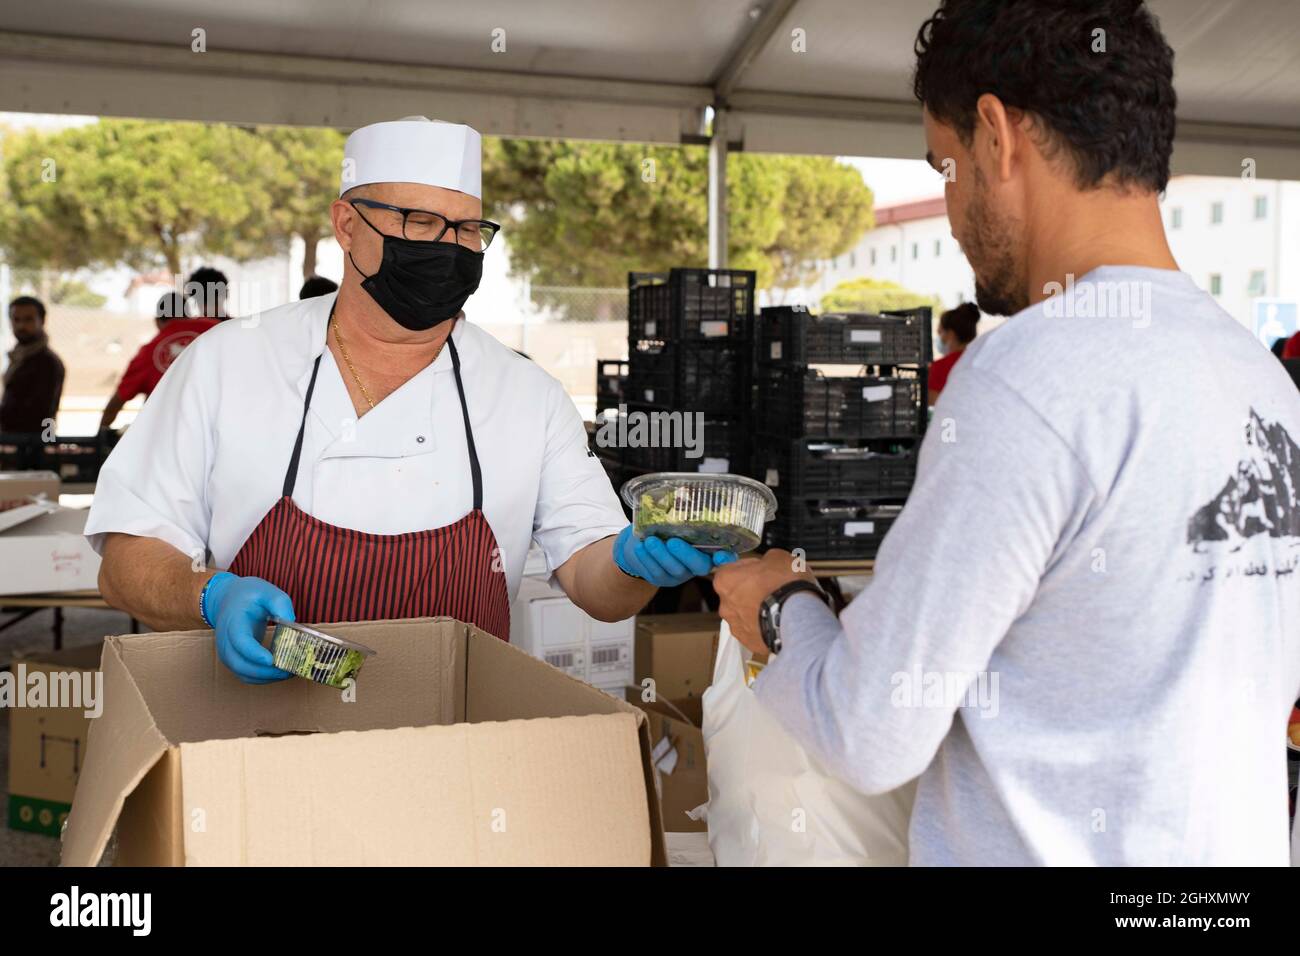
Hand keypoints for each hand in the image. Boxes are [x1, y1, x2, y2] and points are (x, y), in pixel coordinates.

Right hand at [202, 572, 294, 683]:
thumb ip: (280, 603)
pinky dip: (262, 678)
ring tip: (288, 673)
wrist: (228, 598)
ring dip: (265, 677)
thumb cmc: (249, 595)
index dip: (254, 653)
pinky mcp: (233, 659)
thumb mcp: (266, 592)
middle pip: (240, 664)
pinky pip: (245, 675)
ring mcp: (227, 652)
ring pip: (242, 673)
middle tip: (288, 670)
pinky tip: (279, 673)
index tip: (271, 660)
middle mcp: (226, 641)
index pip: (240, 642)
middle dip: (264, 671)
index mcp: (233, 622)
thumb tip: (292, 622)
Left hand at [612, 525, 736, 587]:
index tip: (721, 555)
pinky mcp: (662, 579)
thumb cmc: (664, 526)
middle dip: (687, 555)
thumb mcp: (676, 520)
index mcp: (708, 549)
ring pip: (675, 569)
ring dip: (662, 555)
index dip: (726, 559)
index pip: (725, 557)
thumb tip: (683, 493)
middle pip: (700, 566)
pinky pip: (656, 572)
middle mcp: (698, 564)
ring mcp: (680, 574)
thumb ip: (683, 515)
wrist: (642, 542)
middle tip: (672, 541)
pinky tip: (640, 547)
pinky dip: (647, 559)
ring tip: (650, 541)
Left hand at [712, 549, 817, 653]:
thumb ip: (766, 559)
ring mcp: (736, 626)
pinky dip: (765, 625)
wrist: (797, 617)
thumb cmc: (785, 586)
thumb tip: (769, 562)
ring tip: (778, 606)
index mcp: (725, 580)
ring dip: (758, 609)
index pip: (731, 569)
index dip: (749, 568)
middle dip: (752, 591)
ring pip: (745, 614)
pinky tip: (779, 620)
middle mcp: (726, 605)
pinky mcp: (749, 642)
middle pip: (736, 594)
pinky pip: (755, 630)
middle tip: (772, 588)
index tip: (761, 569)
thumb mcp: (778, 557)